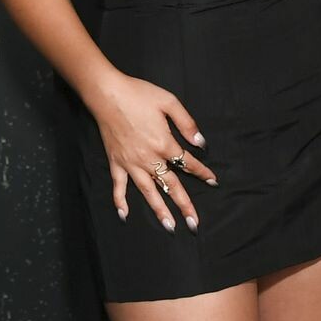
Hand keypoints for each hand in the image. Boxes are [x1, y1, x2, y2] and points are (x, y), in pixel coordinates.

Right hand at [85, 72, 216, 230]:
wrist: (107, 94)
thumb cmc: (140, 95)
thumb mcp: (169, 103)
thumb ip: (187, 124)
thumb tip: (201, 144)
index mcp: (164, 143)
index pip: (187, 163)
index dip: (202, 172)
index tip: (213, 181)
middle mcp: (149, 158)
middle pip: (171, 185)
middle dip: (184, 205)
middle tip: (195, 224)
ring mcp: (131, 163)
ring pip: (148, 191)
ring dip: (159, 210)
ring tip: (169, 227)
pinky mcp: (116, 162)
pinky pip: (119, 186)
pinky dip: (120, 200)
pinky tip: (124, 215)